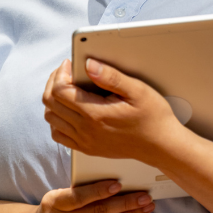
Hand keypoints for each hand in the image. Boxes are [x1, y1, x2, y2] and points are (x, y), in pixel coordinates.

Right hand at [30, 180, 154, 212]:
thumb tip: (112, 183)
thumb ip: (77, 192)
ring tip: (146, 207)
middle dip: (125, 203)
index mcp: (53, 204)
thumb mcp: (56, 197)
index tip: (119, 184)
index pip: (78, 197)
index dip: (99, 191)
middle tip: (145, 196)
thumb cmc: (53, 210)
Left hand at [42, 58, 185, 163]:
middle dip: (54, 82)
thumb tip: (89, 65)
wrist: (162, 145)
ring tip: (68, 88)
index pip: (60, 91)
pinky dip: (57, 119)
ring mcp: (84, 141)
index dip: (60, 73)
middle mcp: (86, 130)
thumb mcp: (137, 90)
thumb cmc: (153, 117)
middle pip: (50, 103)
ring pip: (51, 118)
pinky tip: (70, 110)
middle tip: (67, 72)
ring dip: (53, 100)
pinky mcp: (87, 148)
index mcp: (95, 114)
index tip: (70, 64)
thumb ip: (111, 77)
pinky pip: (58, 134)